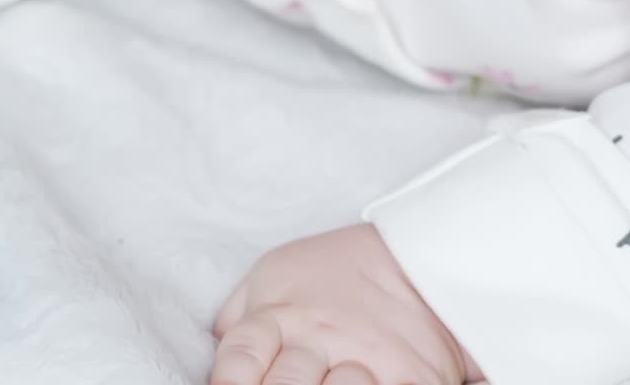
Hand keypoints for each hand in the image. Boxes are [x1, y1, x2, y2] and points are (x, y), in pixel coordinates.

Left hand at [212, 223, 484, 384]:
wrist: (415, 258)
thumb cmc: (335, 272)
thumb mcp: (276, 275)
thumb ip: (240, 316)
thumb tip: (214, 352)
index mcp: (277, 313)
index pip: (239, 361)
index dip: (230, 384)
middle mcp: (316, 338)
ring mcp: (361, 359)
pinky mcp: (405, 377)